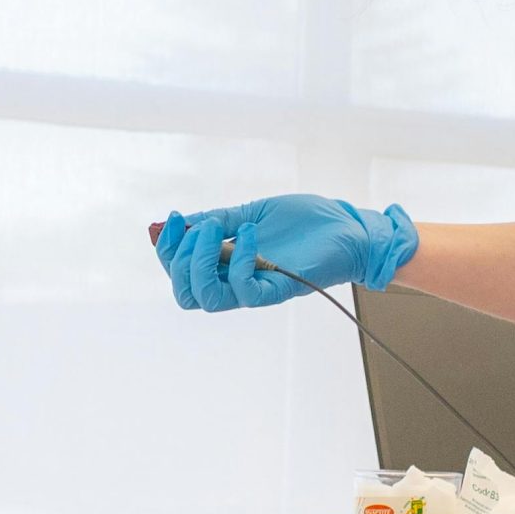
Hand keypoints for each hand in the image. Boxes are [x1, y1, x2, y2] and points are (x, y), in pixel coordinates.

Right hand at [154, 195, 418, 311]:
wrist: (347, 226)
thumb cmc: (304, 222)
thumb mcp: (251, 213)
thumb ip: (217, 220)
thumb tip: (175, 222)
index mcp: (225, 266)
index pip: (180, 273)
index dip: (167, 250)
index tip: (173, 219)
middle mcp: (236, 283)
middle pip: (187, 294)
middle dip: (180, 259)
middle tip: (200, 226)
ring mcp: (257, 288)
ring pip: (209, 300)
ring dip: (202, 261)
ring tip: (217, 228)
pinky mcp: (280, 288)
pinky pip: (246, 291)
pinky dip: (240, 260)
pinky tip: (250, 233)